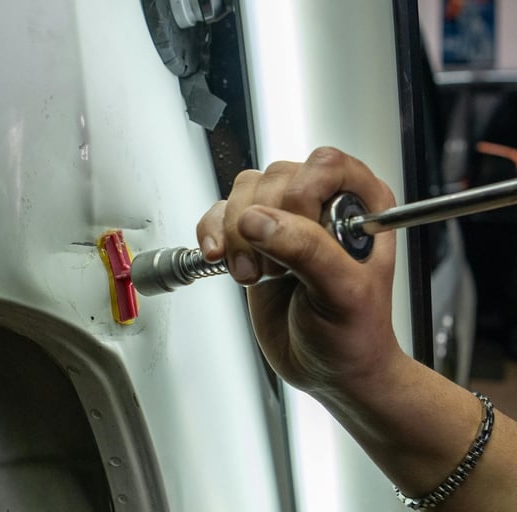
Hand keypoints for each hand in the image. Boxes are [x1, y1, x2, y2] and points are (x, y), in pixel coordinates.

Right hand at [197, 147, 400, 394]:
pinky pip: (219, 214)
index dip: (303, 194)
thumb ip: (307, 251)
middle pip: (275, 177)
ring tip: (252, 274)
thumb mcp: (342, 294)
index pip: (325, 165)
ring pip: (244, 191)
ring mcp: (284, 219)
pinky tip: (222, 260)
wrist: (328, 370)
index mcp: (361, 205)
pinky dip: (211, 234)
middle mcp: (322, 204)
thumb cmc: (354, 335)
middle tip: (273, 269)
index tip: (297, 234)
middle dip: (262, 224)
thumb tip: (258, 221)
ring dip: (235, 234)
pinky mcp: (251, 238)